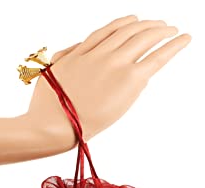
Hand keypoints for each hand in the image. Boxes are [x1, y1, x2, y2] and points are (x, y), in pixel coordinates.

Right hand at [25, 14, 191, 146]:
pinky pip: (157, 57)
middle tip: (161, 27)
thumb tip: (71, 51)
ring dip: (162, 31)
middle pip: (129, 31)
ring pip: (145, 38)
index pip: (108, 31)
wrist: (51, 126)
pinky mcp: (130, 79)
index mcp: (80, 52)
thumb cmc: (44, 110)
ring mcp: (116, 64)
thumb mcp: (47, 76)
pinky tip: (184, 39)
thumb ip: (63, 60)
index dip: (124, 23)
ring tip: (174, 31)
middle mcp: (100, 53)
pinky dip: (173, 45)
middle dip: (148, 26)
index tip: (135, 21)